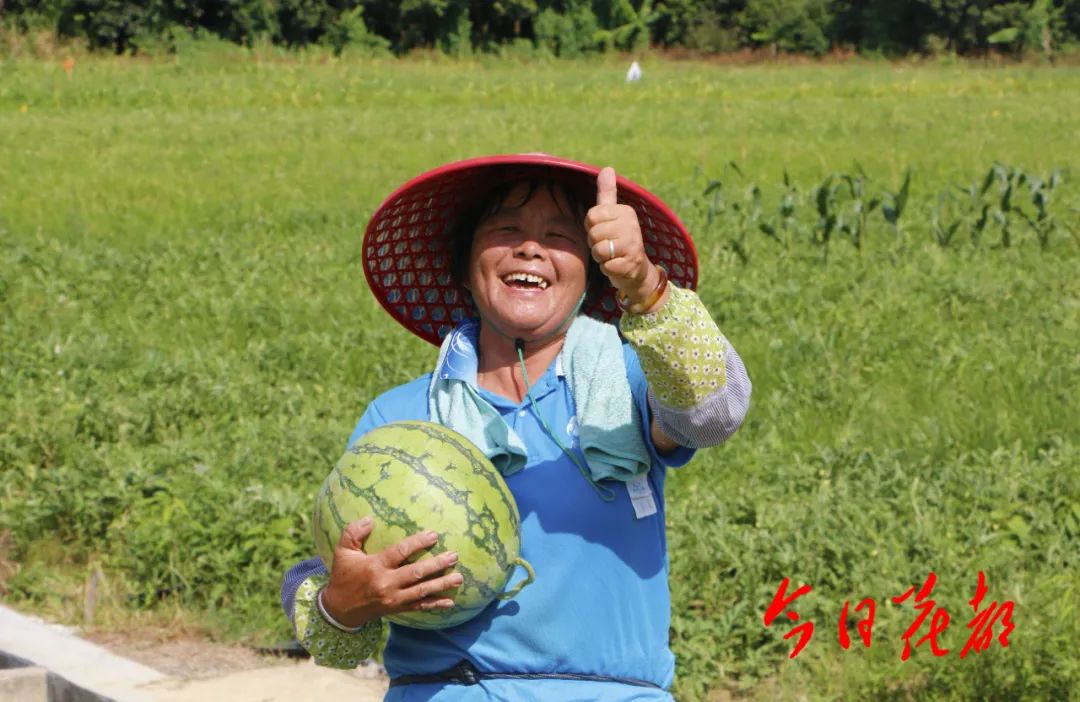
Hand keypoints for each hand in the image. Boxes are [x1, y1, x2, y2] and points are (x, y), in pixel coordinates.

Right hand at [320, 517, 462, 627]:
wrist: (339, 609)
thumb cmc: (343, 576)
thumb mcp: (343, 552)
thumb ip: (353, 533)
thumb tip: (369, 519)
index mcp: (375, 566)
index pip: (400, 553)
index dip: (418, 544)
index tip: (434, 535)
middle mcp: (386, 584)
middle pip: (416, 573)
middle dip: (437, 565)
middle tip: (454, 556)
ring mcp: (393, 599)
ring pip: (421, 591)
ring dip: (441, 584)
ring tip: (459, 577)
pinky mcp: (397, 609)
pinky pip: (418, 607)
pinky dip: (434, 605)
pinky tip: (449, 601)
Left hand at [585, 167, 662, 308]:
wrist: (636, 270)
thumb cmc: (618, 240)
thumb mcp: (612, 215)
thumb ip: (607, 193)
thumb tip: (607, 168)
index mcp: (625, 211)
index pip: (591, 217)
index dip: (591, 227)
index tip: (603, 231)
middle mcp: (632, 226)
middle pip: (593, 234)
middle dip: (595, 244)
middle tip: (607, 246)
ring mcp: (633, 245)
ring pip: (598, 250)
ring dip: (601, 257)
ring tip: (611, 255)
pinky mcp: (632, 263)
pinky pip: (606, 266)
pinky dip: (607, 269)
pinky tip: (617, 266)